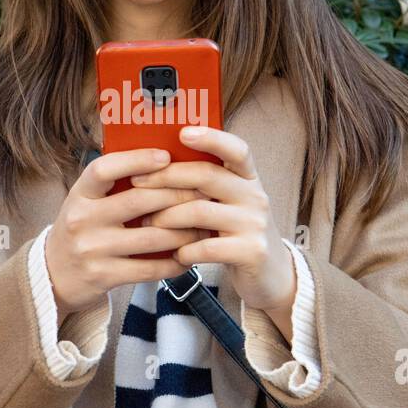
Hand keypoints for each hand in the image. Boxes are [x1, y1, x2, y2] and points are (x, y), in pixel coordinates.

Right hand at [44, 147, 209, 315]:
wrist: (54, 275)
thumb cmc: (82, 228)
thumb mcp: (86, 201)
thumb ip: (114, 185)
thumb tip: (164, 161)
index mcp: (79, 194)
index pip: (103, 169)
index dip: (136, 160)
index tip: (166, 156)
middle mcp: (82, 219)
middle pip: (138, 201)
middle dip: (177, 195)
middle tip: (204, 191)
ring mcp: (93, 250)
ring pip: (151, 237)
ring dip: (184, 232)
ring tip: (203, 225)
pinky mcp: (104, 276)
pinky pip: (149, 269)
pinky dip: (174, 263)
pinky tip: (189, 256)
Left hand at [128, 126, 297, 328]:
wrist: (270, 275)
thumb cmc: (236, 233)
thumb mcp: (228, 203)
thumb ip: (204, 185)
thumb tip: (154, 165)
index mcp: (248, 178)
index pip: (236, 149)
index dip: (212, 138)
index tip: (183, 132)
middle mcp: (255, 196)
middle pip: (207, 175)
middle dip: (166, 177)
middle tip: (136, 182)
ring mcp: (255, 224)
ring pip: (199, 211)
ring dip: (166, 217)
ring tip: (147, 223)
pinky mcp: (251, 252)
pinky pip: (207, 247)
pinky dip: (184, 250)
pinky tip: (174, 254)